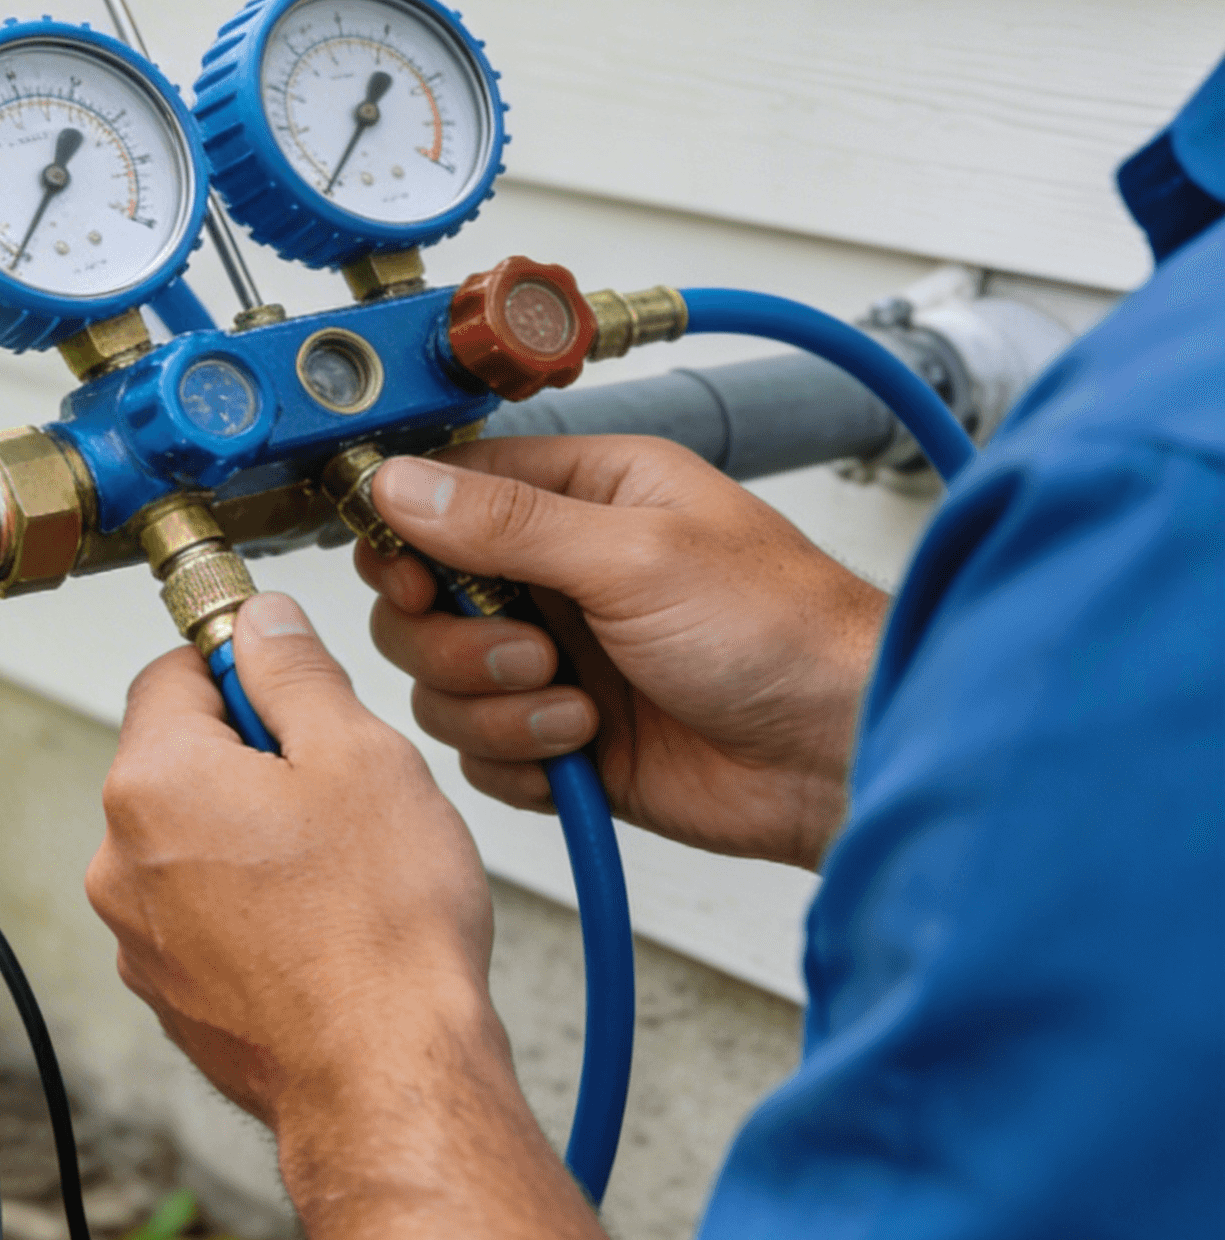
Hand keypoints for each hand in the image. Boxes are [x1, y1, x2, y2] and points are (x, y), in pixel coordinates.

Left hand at [91, 592, 663, 1239]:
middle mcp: (120, 860)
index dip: (243, 663)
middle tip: (341, 786)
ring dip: (253, 835)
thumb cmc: (381, 931)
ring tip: (341, 867)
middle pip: (178, 759)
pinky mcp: (172, 994)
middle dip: (254, 756)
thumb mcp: (359, 753)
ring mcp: (140, 937)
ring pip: (192, 841)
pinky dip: (251, 907)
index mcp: (153, 781)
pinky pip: (203, 915)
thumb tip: (262, 621)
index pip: (171, 671)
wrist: (389, 1082)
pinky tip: (323, 927)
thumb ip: (296, 669)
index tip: (293, 680)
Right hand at [362, 437, 885, 870]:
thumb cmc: (782, 632)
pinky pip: (478, 751)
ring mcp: (555, 658)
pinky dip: (518, 758)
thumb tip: (399, 482)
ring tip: (575, 706)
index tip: (411, 577)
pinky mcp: (559, 736)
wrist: (839, 755)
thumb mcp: (635, 555)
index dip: (407, 537)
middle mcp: (557, 573)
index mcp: (581, 496)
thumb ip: (505, 523)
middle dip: (454, 639)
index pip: (445, 495)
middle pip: (420, 598)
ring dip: (494, 706)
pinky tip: (584, 749)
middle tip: (529, 652)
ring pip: (440, 682)